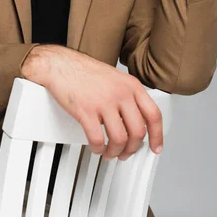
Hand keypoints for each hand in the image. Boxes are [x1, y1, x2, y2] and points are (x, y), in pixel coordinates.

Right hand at [21, 45, 162, 160]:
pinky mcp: (86, 111)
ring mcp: (103, 102)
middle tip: (126, 153)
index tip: (155, 147)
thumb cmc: (83, 71)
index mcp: (130, 85)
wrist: (60, 64)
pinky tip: (96, 148)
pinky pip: (97, 139)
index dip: (157, 135)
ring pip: (120, 139)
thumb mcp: (114, 77)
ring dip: (115, 152)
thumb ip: (127, 95)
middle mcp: (120, 93)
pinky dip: (98, 149)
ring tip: (110, 153)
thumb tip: (135, 119)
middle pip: (137, 131)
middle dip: (132, 148)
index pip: (153, 114)